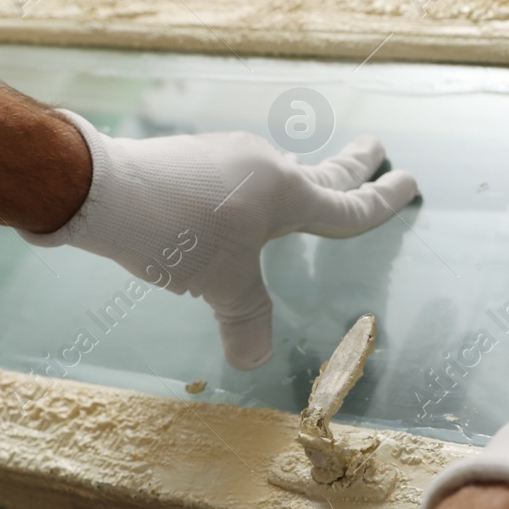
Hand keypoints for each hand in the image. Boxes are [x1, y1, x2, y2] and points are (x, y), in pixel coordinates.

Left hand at [23, 110, 418, 368]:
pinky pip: (241, 174)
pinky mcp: (194, 159)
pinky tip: (235, 200)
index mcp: (287, 194)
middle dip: (354, 164)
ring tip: (307, 180)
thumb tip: (254, 359)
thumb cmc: (175, 235)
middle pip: (322, 169)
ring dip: (300, 176)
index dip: (382, 201)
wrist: (101, 190)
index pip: (347, 206)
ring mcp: (228, 157)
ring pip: (278, 170)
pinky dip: (256, 187)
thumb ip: (247, 323)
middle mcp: (265, 167)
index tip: (407, 181)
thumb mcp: (221, 287)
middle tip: (377, 149)